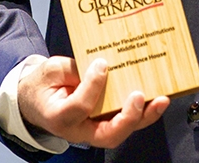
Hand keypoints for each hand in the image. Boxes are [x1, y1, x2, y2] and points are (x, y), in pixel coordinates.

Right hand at [16, 56, 169, 147]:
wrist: (37, 101)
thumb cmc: (44, 86)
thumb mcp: (51, 70)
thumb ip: (74, 69)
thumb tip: (103, 65)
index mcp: (59, 116)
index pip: (80, 107)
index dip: (92, 86)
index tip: (102, 64)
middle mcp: (78, 130)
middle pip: (107, 135)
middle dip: (128, 118)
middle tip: (140, 96)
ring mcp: (93, 130)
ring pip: (121, 132)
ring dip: (144, 117)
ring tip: (161, 99)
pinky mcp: (104, 123)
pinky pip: (125, 122)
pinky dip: (143, 113)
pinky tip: (157, 99)